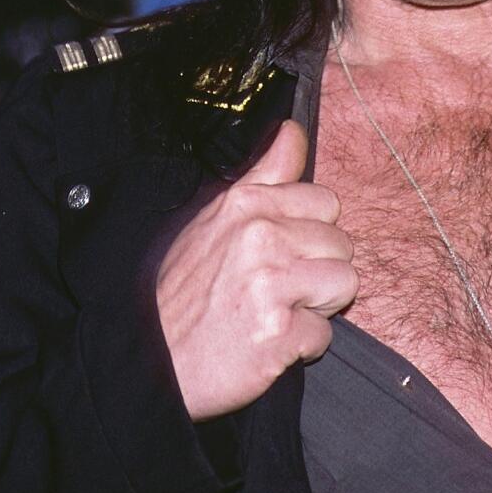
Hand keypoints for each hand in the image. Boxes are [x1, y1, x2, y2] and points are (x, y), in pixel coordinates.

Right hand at [155, 120, 357, 420]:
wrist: (147, 362)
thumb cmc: (181, 293)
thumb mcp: (211, 218)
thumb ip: (263, 176)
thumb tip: (293, 130)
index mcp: (245, 203)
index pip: (325, 200)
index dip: (309, 231)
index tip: (282, 249)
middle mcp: (261, 235)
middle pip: (341, 243)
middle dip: (316, 269)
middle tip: (274, 288)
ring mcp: (271, 284)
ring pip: (344, 283)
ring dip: (316, 306)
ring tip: (275, 312)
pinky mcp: (279, 333)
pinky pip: (324, 334)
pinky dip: (301, 345)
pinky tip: (267, 342)